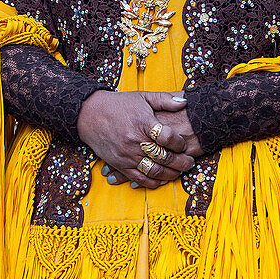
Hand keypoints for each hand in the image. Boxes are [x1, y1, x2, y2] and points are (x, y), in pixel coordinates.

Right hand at [78, 89, 194, 187]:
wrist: (90, 114)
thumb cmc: (119, 104)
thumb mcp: (142, 96)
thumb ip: (165, 99)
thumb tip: (185, 102)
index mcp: (143, 122)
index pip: (167, 137)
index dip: (179, 142)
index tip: (183, 144)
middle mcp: (135, 140)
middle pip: (164, 157)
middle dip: (181, 162)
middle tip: (190, 162)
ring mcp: (127, 154)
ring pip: (154, 171)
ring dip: (171, 174)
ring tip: (180, 172)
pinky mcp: (120, 164)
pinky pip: (139, 178)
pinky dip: (153, 182)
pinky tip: (162, 180)